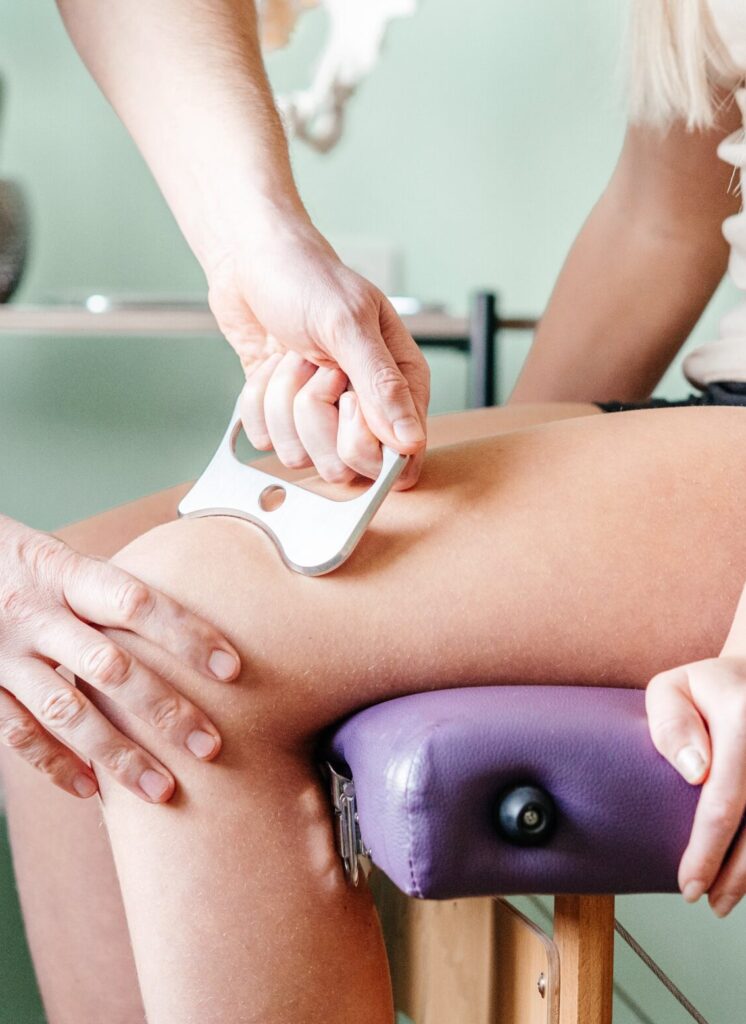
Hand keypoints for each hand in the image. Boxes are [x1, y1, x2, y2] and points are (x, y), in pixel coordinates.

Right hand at [0, 516, 239, 802]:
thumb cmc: (19, 562)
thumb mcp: (61, 556)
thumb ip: (109, 587)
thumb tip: (186, 612)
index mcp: (64, 572)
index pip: (136, 602)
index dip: (186, 634)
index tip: (232, 668)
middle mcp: (35, 613)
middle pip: (109, 667)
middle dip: (163, 710)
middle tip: (210, 747)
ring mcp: (3, 654)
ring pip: (66, 713)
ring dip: (117, 755)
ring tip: (162, 790)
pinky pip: (17, 734)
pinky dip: (55, 764)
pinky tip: (93, 789)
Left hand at [207, 217, 429, 488]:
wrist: (249, 260)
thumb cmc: (306, 278)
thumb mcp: (348, 324)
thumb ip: (381, 385)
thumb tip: (410, 441)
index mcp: (401, 382)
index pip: (399, 455)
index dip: (365, 437)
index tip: (346, 398)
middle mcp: (367, 408)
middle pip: (346, 465)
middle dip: (315, 414)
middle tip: (316, 367)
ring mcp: (324, 417)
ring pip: (302, 455)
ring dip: (282, 400)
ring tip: (292, 356)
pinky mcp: (285, 418)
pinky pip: (268, 441)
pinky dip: (258, 401)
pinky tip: (270, 365)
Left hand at [646, 587, 745, 916]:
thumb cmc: (707, 690)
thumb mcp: (672, 690)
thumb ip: (672, 724)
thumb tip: (695, 773)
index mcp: (742, 714)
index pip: (726, 798)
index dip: (707, 850)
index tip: (687, 883)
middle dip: (735, 875)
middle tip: (706, 901)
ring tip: (725, 900)